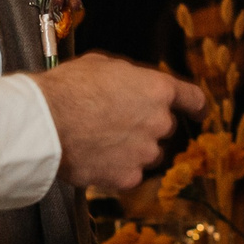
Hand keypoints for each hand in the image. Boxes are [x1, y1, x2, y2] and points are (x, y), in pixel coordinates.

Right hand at [36, 56, 206, 190]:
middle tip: (114, 123)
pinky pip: (128, 175)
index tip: (200, 113)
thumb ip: (128, 79)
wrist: (44, 122)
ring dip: (132, 150)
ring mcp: (145, 153)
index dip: (196, 107)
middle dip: (146, 127)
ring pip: (148, 155)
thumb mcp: (102, 66)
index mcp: (157, 90)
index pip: (193, 99)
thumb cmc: (68, 88)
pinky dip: (115, 170)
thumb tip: (128, 85)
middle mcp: (159, 123)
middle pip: (164, 129)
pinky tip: (94, 159)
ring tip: (99, 142)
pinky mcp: (128, 178)